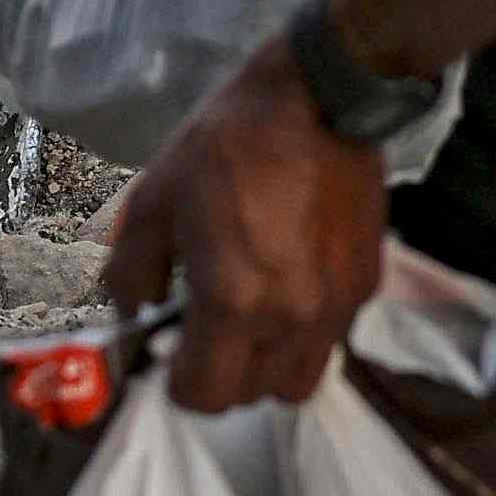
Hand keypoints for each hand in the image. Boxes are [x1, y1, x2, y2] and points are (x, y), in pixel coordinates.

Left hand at [102, 41, 393, 412]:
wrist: (321, 99)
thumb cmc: (227, 145)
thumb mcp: (153, 198)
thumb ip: (129, 271)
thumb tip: (131, 313)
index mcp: (233, 301)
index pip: (204, 396)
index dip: (176, 380)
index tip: (169, 347)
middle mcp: (291, 320)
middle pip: (251, 397)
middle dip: (220, 375)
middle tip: (204, 329)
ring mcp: (336, 308)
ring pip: (297, 381)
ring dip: (266, 365)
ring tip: (250, 316)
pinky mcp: (365, 287)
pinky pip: (329, 340)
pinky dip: (303, 332)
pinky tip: (288, 281)